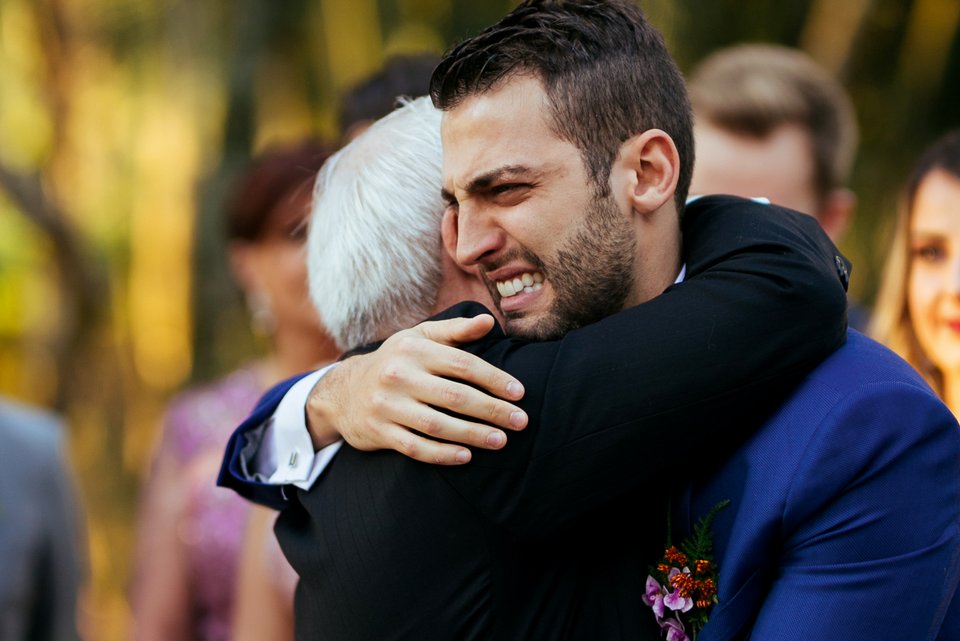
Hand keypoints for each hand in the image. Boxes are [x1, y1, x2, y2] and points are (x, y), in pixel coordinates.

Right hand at [306, 314, 526, 464]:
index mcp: (414, 349)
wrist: (342, 391)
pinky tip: (466, 456)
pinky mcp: (379, 432)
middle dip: (492, 410)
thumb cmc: (394, 362)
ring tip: (500, 441)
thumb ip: (455, 331)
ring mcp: (387, 406)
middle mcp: (398, 375)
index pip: (462, 364)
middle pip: (455, 396)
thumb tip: (490, 322)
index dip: (494, 379)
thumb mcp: (418, 338)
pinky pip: (415, 447)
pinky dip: (442, 454)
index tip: (519, 393)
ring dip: (473, 434)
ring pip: (437, 424)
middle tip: (521, 422)